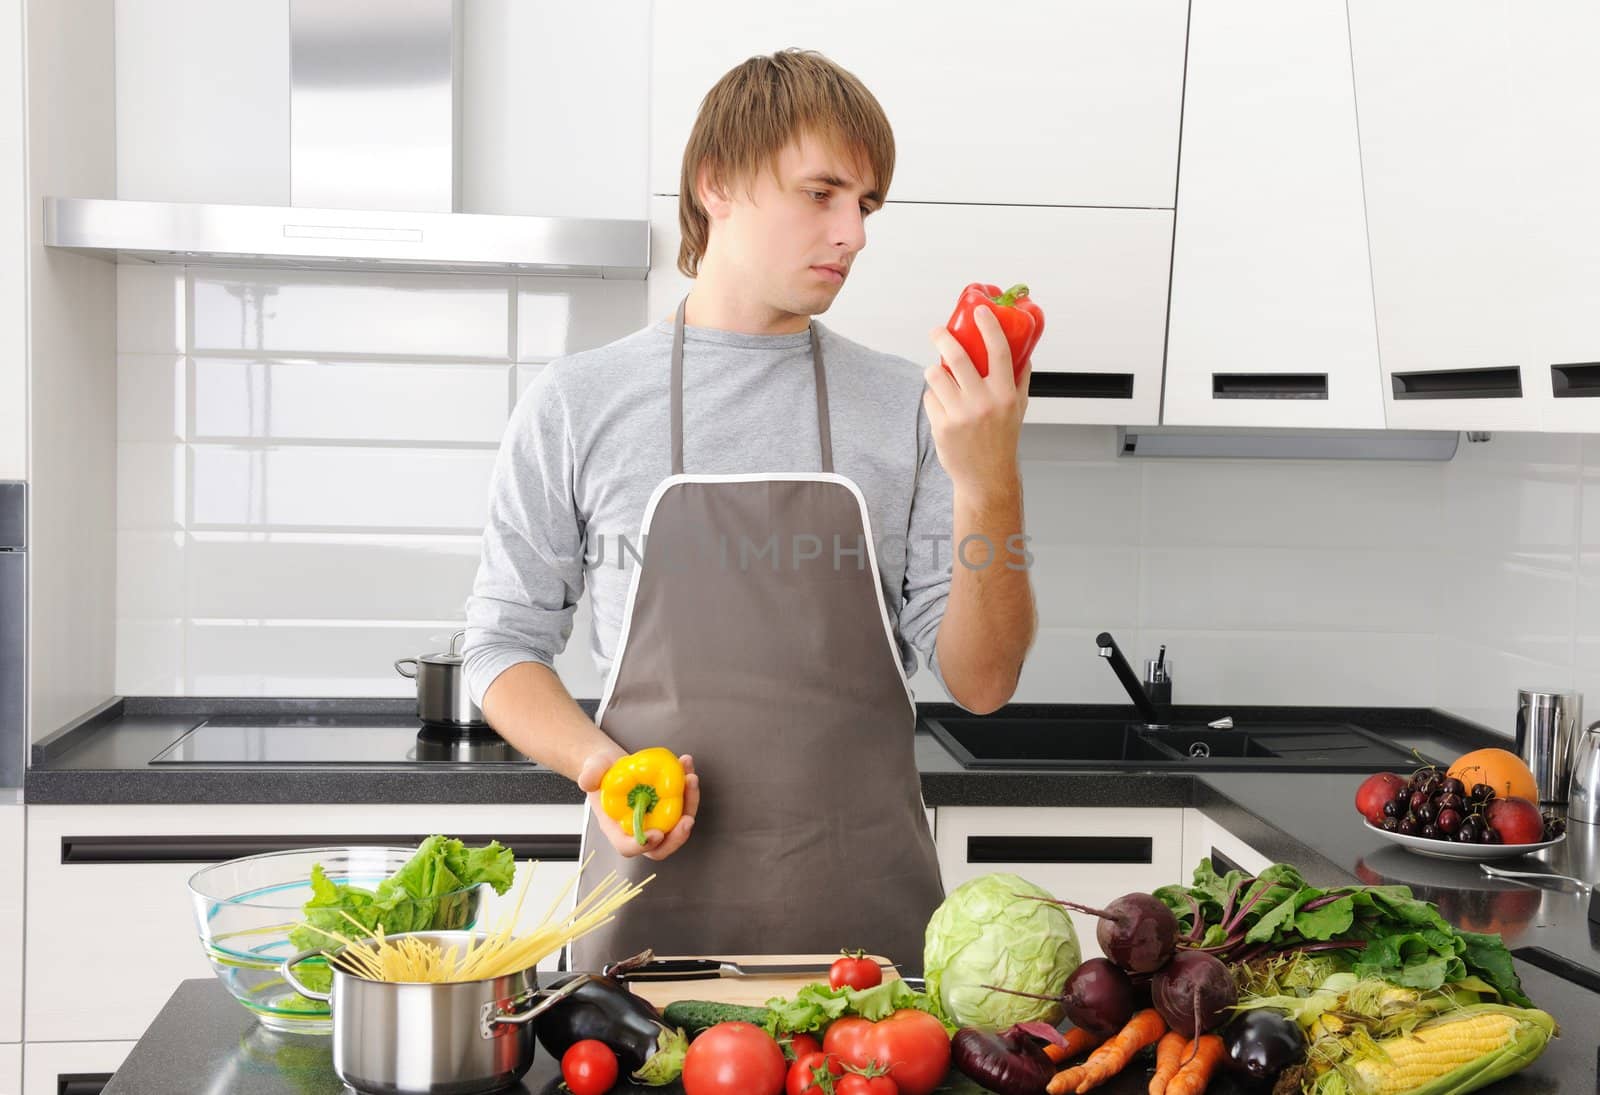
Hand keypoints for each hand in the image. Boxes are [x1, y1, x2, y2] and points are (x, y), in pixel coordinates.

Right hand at [577, 749, 699, 860]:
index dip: (643, 845)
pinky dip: (689, 786)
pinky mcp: (669, 805)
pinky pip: (684, 802)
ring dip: (690, 803)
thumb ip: (589, 775)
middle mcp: (639, 827)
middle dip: (678, 836)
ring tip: (690, 777)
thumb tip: (587, 781)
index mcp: (617, 828)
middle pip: (662, 845)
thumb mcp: (592, 770)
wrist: (613, 763)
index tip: (656, 834)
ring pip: (678, 823)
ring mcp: (657, 818)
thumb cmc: (601, 772)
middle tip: (687, 818)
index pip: (629, 846)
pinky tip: (686, 764)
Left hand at [924, 303, 1030, 496]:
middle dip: (943, 337)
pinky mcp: (941, 426)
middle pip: (957, 357)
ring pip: (936, 375)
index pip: (999, 351)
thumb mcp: (1018, 408)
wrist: (986, 476)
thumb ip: (1020, 379)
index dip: (989, 326)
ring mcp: (960, 414)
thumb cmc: (1003, 439)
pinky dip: (934, 398)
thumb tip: (1022, 353)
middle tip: (937, 331)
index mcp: (1005, 394)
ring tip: (940, 375)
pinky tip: (944, 407)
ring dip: (935, 370)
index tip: (980, 310)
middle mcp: (983, 402)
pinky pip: (930, 398)